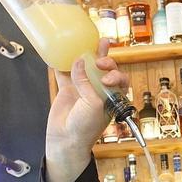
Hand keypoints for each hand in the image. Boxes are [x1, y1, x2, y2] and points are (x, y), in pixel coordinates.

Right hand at [43, 38, 129, 181]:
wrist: (66, 140)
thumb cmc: (85, 128)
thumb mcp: (93, 104)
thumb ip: (87, 83)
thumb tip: (78, 62)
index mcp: (111, 97)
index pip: (119, 80)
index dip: (115, 74)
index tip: (106, 78)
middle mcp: (98, 91)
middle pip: (105, 70)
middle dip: (105, 61)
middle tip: (99, 61)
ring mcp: (82, 89)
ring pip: (86, 68)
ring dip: (90, 55)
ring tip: (95, 41)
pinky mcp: (66, 90)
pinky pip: (65, 73)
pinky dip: (63, 63)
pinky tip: (62, 52)